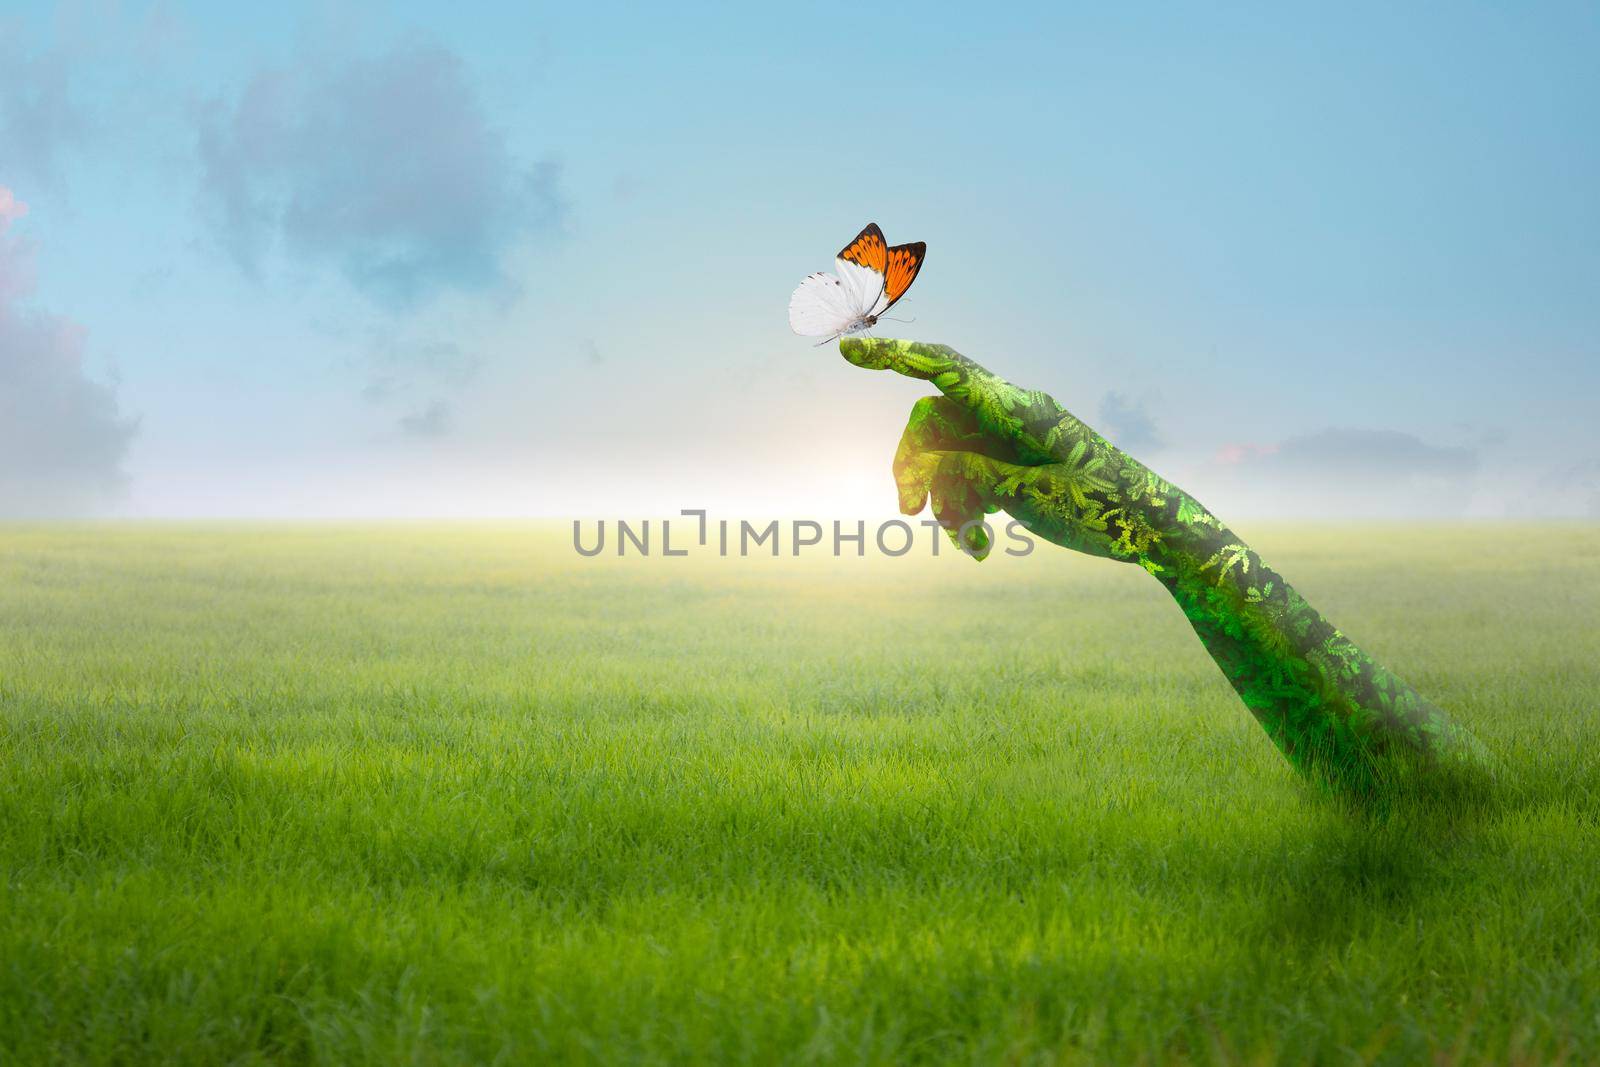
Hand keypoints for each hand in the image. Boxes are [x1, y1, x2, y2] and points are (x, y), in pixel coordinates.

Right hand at [840, 337, 1165, 564]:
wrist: (1154, 533)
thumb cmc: (1104, 509)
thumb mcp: (1030, 496)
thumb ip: (972, 473)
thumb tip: (924, 463)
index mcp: (1019, 408)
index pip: (944, 369)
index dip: (892, 359)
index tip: (848, 352)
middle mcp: (1009, 416)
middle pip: (932, 424)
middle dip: (915, 467)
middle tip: (907, 511)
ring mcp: (1009, 442)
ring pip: (946, 459)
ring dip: (945, 502)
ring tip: (970, 545)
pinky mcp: (1013, 468)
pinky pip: (968, 480)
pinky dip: (965, 512)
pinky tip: (982, 547)